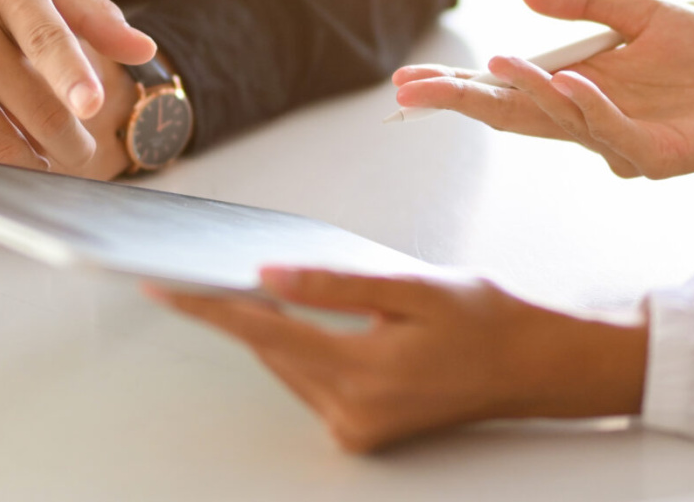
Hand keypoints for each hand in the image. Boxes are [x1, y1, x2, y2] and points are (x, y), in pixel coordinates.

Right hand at [0, 0, 153, 174]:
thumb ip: (92, 15)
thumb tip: (144, 51)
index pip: (46, 35)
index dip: (72, 72)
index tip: (93, 103)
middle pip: (36, 106)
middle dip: (71, 143)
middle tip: (82, 151)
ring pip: (1, 144)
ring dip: (35, 165)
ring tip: (47, 161)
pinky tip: (0, 165)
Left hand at [146, 268, 646, 452]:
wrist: (529, 365)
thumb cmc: (481, 318)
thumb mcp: (413, 288)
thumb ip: (338, 285)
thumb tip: (270, 276)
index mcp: (364, 374)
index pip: (264, 332)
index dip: (209, 304)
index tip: (164, 284)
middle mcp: (352, 412)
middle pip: (270, 349)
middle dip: (235, 307)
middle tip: (205, 263)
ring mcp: (356, 428)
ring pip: (287, 364)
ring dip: (269, 325)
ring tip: (250, 281)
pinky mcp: (362, 429)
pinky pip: (309, 377)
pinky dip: (296, 344)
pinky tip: (296, 314)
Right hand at [393, 0, 693, 178]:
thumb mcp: (640, 11)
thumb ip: (585, 2)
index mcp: (575, 87)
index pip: (503, 91)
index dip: (457, 86)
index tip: (409, 81)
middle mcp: (585, 118)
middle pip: (509, 114)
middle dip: (460, 102)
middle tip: (411, 91)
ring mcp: (615, 141)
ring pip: (553, 120)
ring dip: (521, 92)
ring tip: (492, 64)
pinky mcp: (651, 155)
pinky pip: (608, 129)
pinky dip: (585, 104)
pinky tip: (569, 80)